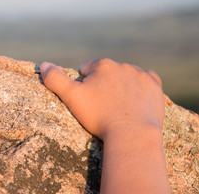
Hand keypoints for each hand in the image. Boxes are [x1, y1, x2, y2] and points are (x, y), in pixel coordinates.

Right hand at [40, 58, 164, 139]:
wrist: (132, 133)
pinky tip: (135, 100)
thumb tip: (43, 64)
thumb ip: (55, 79)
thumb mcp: (71, 97)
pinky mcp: (154, 86)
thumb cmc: (99, 116)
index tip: (88, 99)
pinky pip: (145, 80)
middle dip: (102, 84)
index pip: (87, 68)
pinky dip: (140, 87)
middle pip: (107, 72)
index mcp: (102, 65)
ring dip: (121, 85)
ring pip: (125, 76)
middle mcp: (122, 65)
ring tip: (118, 106)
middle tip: (102, 106)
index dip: (84, 83)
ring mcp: (140, 75)